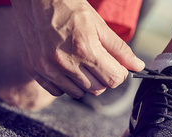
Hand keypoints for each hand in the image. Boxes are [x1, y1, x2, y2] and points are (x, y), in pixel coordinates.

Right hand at [10, 0, 144, 97]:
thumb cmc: (67, 6)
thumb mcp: (98, 24)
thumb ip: (119, 49)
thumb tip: (137, 66)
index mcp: (84, 48)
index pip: (113, 79)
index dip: (119, 73)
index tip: (117, 66)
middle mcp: (64, 62)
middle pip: (97, 89)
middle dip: (103, 77)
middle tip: (99, 61)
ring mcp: (47, 68)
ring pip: (78, 93)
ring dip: (85, 82)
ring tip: (81, 61)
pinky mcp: (34, 70)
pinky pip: (58, 91)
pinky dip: (65, 83)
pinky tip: (65, 66)